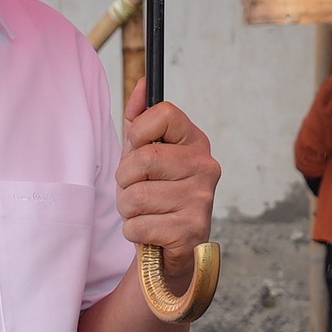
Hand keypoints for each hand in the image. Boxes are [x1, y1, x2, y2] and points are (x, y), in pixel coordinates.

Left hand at [116, 97, 221, 253]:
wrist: (169, 248)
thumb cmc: (156, 196)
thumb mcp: (143, 155)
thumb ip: (139, 120)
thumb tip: (142, 83)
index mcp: (194, 142)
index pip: (163, 114)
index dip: (138, 134)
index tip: (138, 151)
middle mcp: (205, 166)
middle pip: (143, 158)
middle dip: (125, 180)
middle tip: (136, 190)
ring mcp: (201, 199)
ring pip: (136, 196)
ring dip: (127, 209)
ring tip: (143, 213)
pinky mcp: (191, 230)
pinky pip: (139, 225)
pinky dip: (134, 232)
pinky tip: (150, 232)